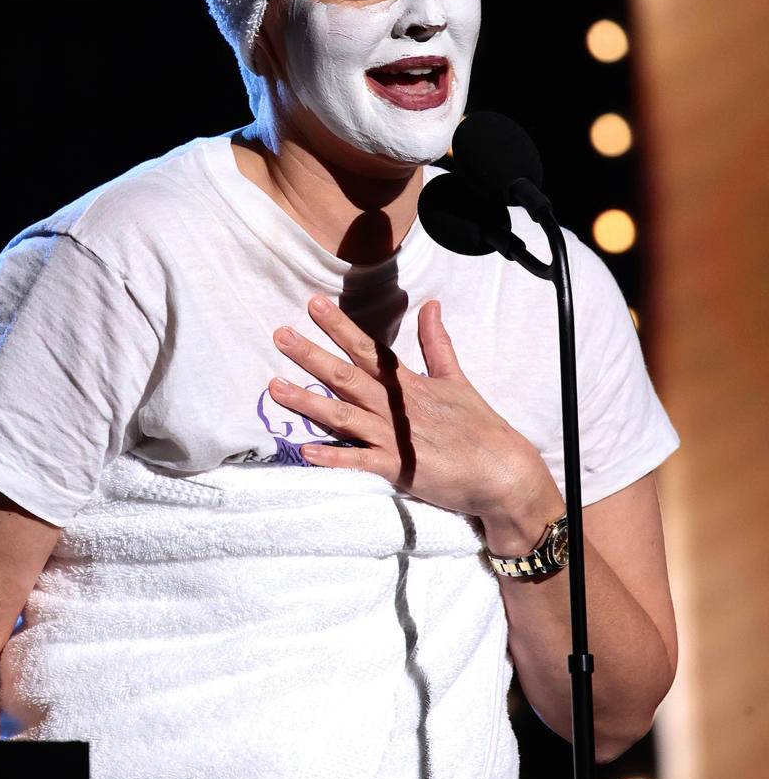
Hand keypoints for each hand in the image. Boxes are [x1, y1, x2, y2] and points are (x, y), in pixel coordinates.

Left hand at [269, 295, 561, 542]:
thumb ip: (436, 343)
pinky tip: (304, 450)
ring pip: (343, 415)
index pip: (367, 349)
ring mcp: (395, 437)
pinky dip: (333, 457)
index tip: (313, 305)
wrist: (503, 473)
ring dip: (307, 401)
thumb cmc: (480, 427)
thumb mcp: (456, 378)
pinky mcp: (398, 468)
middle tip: (279, 335)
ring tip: (274, 387)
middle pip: (346, 376)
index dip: (339, 326)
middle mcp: (396, 406)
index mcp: (409, 384)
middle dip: (311, 355)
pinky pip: (359, 461)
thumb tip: (431, 305)